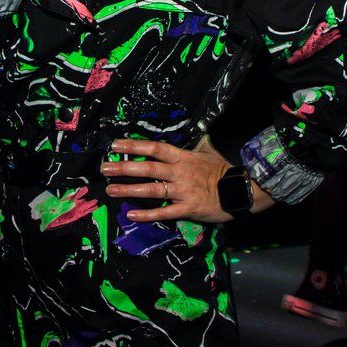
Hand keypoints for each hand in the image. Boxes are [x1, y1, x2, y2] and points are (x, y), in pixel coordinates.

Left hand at [101, 135, 237, 223]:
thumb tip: (197, 132)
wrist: (241, 190)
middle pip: (148, 167)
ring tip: (110, 190)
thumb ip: (197, 144)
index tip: (116, 144)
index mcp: (183, 157)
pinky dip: (148, 214)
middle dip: (124, 167)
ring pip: (152, 190)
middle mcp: (179, 172)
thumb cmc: (223, 170)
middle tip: (104, 168)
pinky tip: (131, 215)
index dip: (134, 146)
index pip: (155, 148)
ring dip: (129, 190)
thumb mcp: (209, 151)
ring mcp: (183, 191)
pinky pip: (164, 212)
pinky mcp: (187, 209)